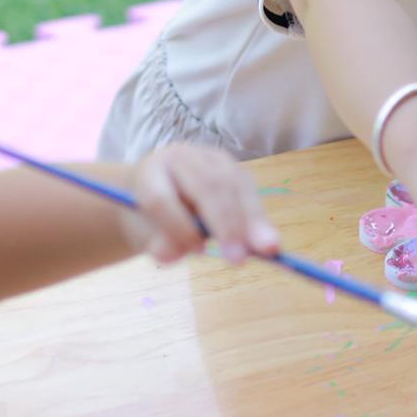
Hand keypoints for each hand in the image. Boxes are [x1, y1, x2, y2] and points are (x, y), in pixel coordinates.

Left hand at [125, 143, 280, 265]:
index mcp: (149, 173)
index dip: (179, 227)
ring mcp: (210, 158)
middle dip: (225, 223)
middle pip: (206, 185)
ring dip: (250, 220)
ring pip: (233, 184)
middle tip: (238, 258)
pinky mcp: (233, 167)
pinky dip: (258, 216)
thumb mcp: (148, 236)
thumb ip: (163, 245)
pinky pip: (248, 189)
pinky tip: (267, 240)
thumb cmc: (151, 218)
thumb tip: (198, 249)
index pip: (161, 199)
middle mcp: (181, 158)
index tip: (198, 251)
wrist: (159, 190)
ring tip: (266, 249)